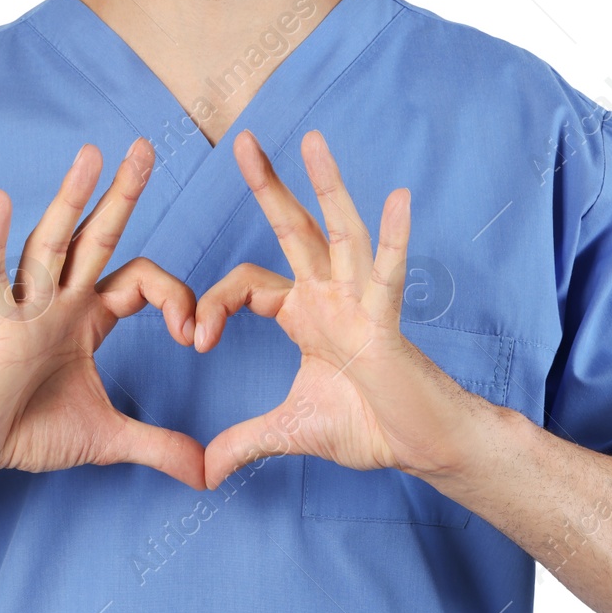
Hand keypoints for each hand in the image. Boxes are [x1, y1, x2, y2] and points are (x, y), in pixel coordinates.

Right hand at [0, 139, 205, 489]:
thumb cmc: (31, 430)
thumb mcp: (108, 438)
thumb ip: (159, 447)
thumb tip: (207, 474)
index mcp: (88, 317)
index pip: (140, 283)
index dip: (176, 300)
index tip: (196, 336)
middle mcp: (58, 301)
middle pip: (96, 238)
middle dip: (122, 195)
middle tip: (146, 148)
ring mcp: (24, 309)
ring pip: (50, 244)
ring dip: (71, 200)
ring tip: (92, 155)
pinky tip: (1, 201)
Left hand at [194, 130, 470, 489]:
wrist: (416, 446)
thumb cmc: (365, 427)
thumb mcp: (288, 431)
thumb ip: (244, 443)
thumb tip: (204, 473)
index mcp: (304, 313)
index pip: (246, 285)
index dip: (211, 304)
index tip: (195, 340)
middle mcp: (330, 295)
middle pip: (293, 229)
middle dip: (267, 185)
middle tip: (240, 139)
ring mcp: (361, 302)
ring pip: (340, 233)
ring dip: (326, 186)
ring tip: (311, 140)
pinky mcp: (386, 322)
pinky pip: (389, 276)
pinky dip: (394, 239)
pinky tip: (399, 199)